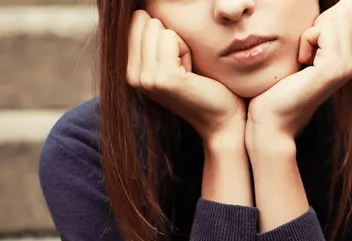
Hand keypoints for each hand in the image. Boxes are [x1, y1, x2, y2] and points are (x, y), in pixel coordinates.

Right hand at [127, 10, 246, 146]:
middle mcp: (132, 77)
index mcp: (131, 71)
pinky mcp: (163, 78)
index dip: (163, 33)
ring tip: (187, 71)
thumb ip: (154, 40)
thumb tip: (143, 7)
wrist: (220, 119)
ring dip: (180, 44)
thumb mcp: (171, 60)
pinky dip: (186, 50)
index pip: (137, 21)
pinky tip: (191, 74)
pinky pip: (172, 37)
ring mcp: (146, 79)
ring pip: (158, 27)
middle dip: (171, 37)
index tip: (175, 61)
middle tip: (183, 67)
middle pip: (146, 21)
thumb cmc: (203, 86)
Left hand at [245, 0, 351, 150]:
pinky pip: (323, 30)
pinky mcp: (334, 68)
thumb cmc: (279, 88)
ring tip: (303, 59)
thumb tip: (340, 2)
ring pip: (337, 17)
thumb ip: (323, 32)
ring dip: (311, 31)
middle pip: (347, 10)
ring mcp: (348, 66)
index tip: (310, 47)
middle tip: (305, 53)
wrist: (272, 120)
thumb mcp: (305, 52)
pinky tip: (302, 63)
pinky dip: (306, 40)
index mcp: (351, 57)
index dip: (326, 19)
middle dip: (319, 22)